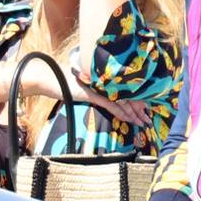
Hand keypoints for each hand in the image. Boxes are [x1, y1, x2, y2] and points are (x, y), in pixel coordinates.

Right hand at [25, 63, 151, 126]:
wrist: (51, 79)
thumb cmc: (65, 81)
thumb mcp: (84, 84)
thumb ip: (96, 88)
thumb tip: (106, 95)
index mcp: (105, 77)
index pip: (125, 88)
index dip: (138, 98)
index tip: (147, 107)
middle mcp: (105, 80)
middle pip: (127, 94)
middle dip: (140, 108)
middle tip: (149, 119)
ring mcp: (99, 86)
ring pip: (122, 101)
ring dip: (134, 113)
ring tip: (143, 122)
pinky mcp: (93, 94)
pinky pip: (111, 104)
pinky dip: (122, 112)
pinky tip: (130, 119)